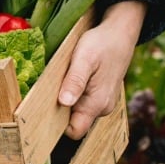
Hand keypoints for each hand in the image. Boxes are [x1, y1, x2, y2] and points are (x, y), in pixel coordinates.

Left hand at [57, 1, 145, 138]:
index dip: (57, 126)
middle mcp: (103, 108)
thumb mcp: (84, 58)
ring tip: (61, 79)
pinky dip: (74, 93)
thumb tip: (64, 102)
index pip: (75, 131)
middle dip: (59, 110)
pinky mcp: (101, 96)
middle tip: (49, 88)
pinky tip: (70, 78)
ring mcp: (103, 102)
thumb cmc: (101, 43)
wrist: (120, 32)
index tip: (43, 110)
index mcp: (98, 103)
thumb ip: (75, 81)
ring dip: (66, 100)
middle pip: (74, 122)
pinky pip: (83, 102)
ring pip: (78, 111)